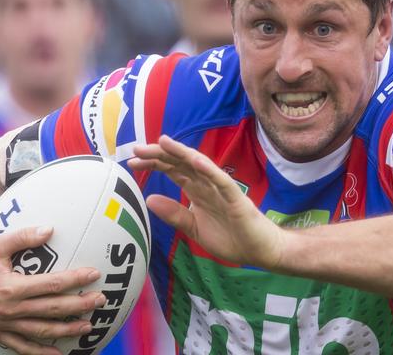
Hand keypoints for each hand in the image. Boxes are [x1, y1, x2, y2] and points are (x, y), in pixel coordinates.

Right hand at [0, 226, 104, 354]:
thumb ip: (24, 237)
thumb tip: (50, 229)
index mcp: (11, 288)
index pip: (53, 284)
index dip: (76, 279)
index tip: (94, 274)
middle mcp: (10, 310)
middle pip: (53, 309)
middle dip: (80, 305)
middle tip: (101, 300)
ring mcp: (3, 325)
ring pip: (41, 331)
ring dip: (67, 330)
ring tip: (88, 327)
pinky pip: (20, 348)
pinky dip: (39, 353)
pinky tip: (57, 354)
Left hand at [129, 135, 284, 268]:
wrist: (260, 251)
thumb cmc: (231, 237)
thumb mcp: (194, 228)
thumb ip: (174, 214)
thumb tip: (149, 199)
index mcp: (198, 191)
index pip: (173, 171)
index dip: (154, 164)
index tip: (133, 161)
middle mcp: (208, 185)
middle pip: (182, 164)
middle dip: (160, 155)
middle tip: (137, 149)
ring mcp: (222, 190)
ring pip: (200, 166)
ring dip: (181, 153)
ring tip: (163, 142)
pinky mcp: (236, 199)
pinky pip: (222, 181)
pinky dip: (209, 170)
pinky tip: (195, 160)